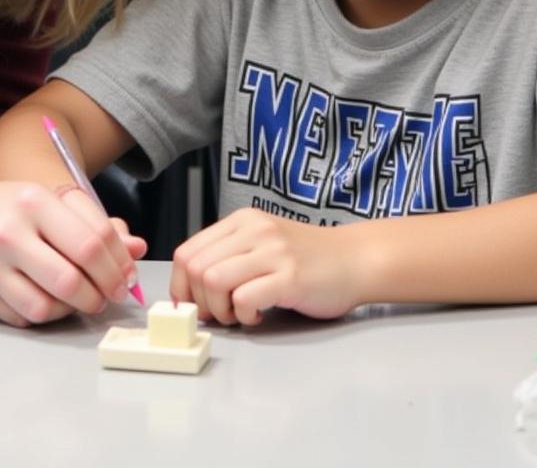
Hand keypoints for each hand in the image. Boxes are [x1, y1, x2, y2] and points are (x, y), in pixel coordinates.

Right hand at [0, 181, 146, 326]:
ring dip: (72, 309)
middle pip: (71, 280)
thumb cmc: (5, 209)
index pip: (91, 242)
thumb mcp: (47, 202)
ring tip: (78, 299)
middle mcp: (8, 231)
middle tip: (107, 296)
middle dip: (100, 295)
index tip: (125, 277)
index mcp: (33, 201)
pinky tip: (47, 299)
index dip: (117, 266)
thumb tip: (136, 248)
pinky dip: (43, 315)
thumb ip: (93, 223)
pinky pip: (22, 318)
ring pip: (46, 307)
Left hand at [170, 208, 365, 325]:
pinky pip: (244, 298)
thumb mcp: (261, 244)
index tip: (189, 305)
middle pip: (195, 268)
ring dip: (219, 309)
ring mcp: (272, 252)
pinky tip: (259, 315)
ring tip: (238, 314)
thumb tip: (191, 291)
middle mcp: (253, 230)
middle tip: (218, 314)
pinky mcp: (289, 277)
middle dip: (198, 301)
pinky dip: (243, 315)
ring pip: (213, 280)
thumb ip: (229, 257)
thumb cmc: (307, 258)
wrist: (356, 259)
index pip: (187, 251)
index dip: (180, 285)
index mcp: (241, 221)